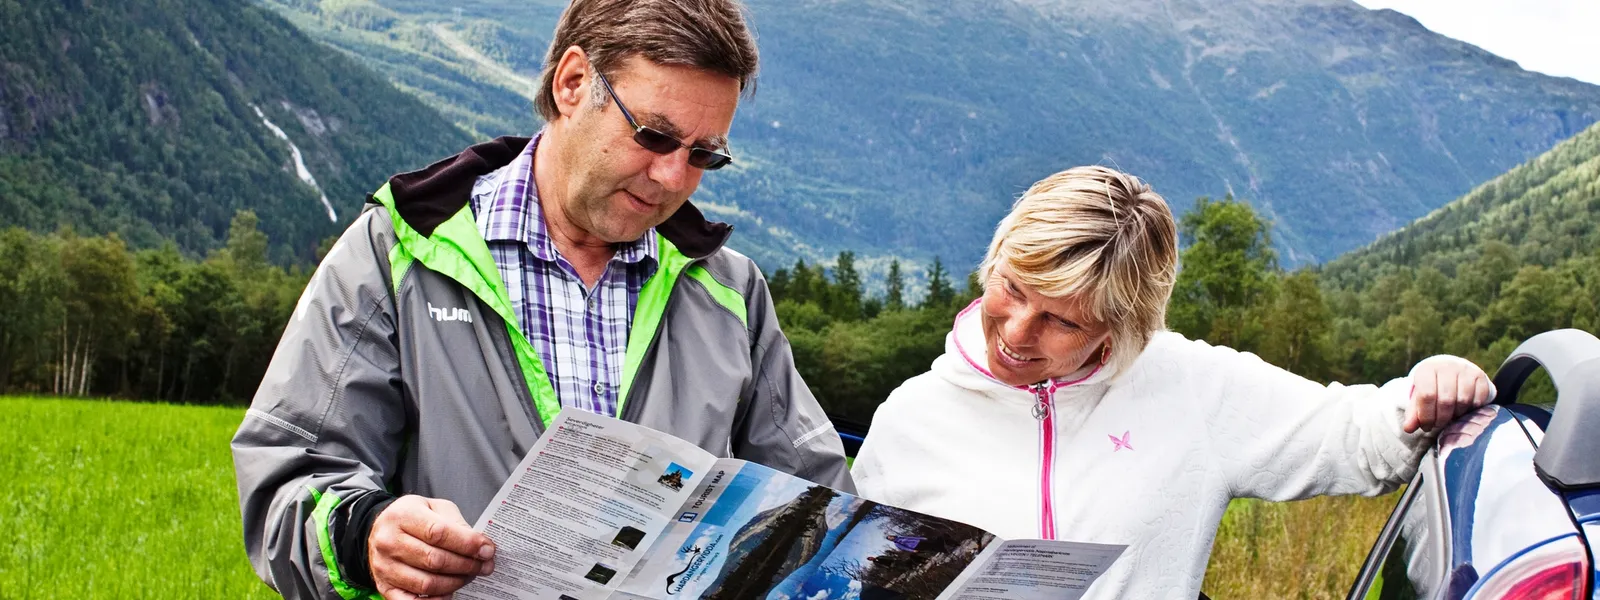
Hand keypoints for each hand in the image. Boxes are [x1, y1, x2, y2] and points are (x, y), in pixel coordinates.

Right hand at [368, 495, 495, 598]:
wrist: (381, 528)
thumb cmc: (413, 517)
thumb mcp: (435, 507)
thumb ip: (456, 524)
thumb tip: (481, 547)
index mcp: (403, 515)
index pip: (439, 533)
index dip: (467, 543)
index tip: (487, 549)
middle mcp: (389, 541)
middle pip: (434, 560)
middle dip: (467, 564)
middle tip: (485, 565)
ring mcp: (384, 566)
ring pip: (426, 583)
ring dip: (455, 582)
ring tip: (469, 575)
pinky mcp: (384, 586)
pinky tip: (449, 592)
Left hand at [1403, 355, 1495, 433]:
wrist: (1452, 372)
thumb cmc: (1433, 388)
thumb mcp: (1420, 397)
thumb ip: (1414, 414)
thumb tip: (1408, 428)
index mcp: (1427, 369)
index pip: (1427, 395)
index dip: (1427, 416)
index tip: (1426, 426)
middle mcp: (1447, 366)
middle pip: (1446, 400)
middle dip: (1442, 418)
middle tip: (1439, 425)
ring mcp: (1465, 369)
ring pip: (1463, 400)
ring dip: (1457, 415)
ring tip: (1451, 418)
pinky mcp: (1480, 375)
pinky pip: (1479, 398)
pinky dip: (1472, 409)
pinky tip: (1464, 411)